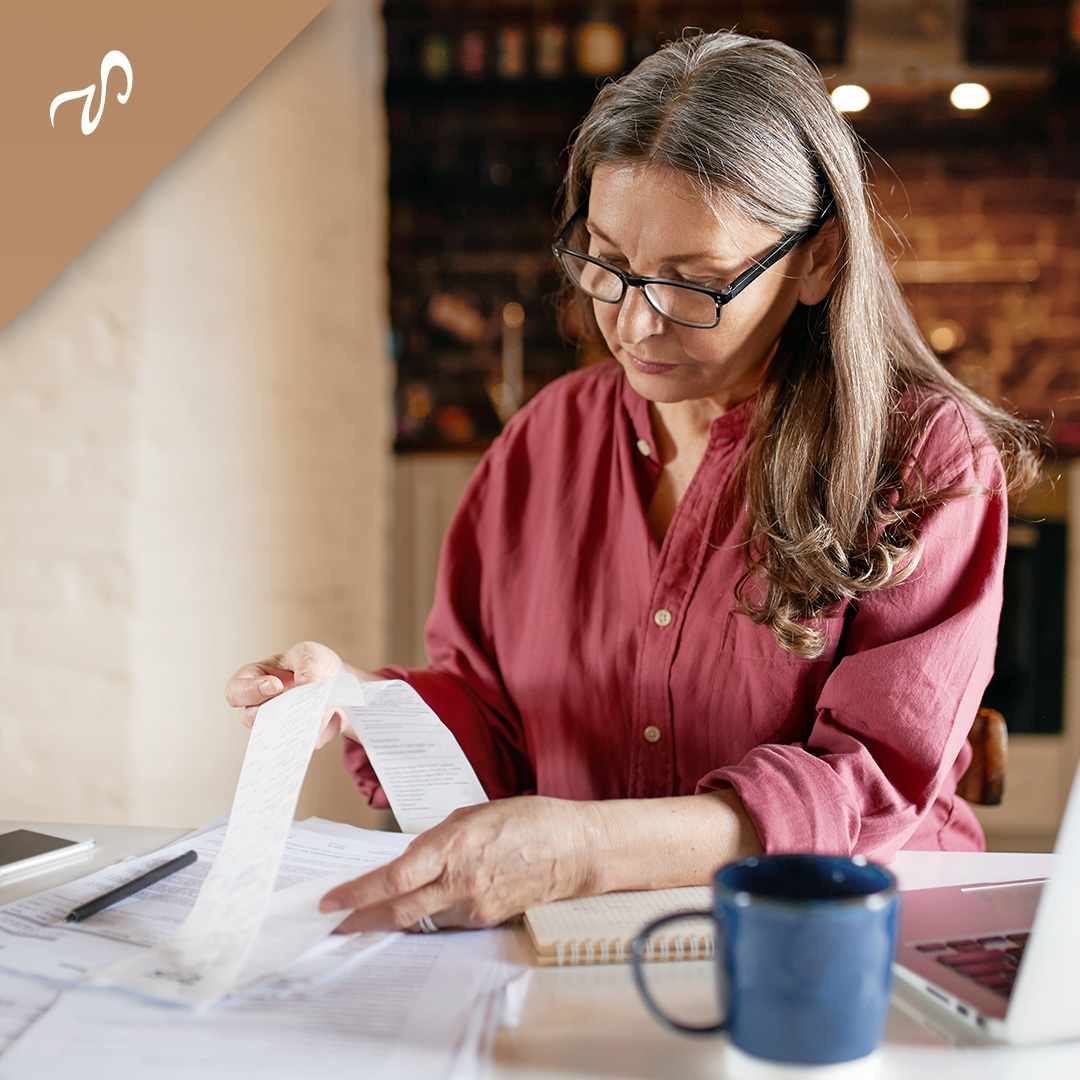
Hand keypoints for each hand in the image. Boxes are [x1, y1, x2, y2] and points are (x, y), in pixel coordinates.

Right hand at [223, 640, 367, 747]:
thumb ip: (308, 664)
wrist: (338, 683)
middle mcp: (259, 705)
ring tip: (320, 710)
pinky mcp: (297, 738)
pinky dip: (316, 731)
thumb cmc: (314, 664)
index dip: (250, 691)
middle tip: (299, 702)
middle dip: (274, 711)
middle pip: (249, 718)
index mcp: (254, 678)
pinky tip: (331, 717)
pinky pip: (301, 742)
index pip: (235, 690)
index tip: (275, 686)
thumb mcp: (312, 653)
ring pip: (275, 734)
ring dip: (297, 723)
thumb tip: (306, 683)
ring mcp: (276, 725)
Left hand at [319, 797, 598, 931]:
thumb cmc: (527, 821)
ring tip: (361, 918)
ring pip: (417, 920)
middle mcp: (461, 880)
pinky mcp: (485, 919)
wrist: (573, 849)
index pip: (394, 878)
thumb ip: (437, 840)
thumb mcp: (473, 814)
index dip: (358, 893)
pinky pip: (442, 922)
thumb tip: (407, 860)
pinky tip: (407, 914)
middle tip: (333, 923)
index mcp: (456, 845)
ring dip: (386, 920)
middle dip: (360, 918)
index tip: (331, 900)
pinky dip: (419, 919)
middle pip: (398, 909)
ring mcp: (474, 905)